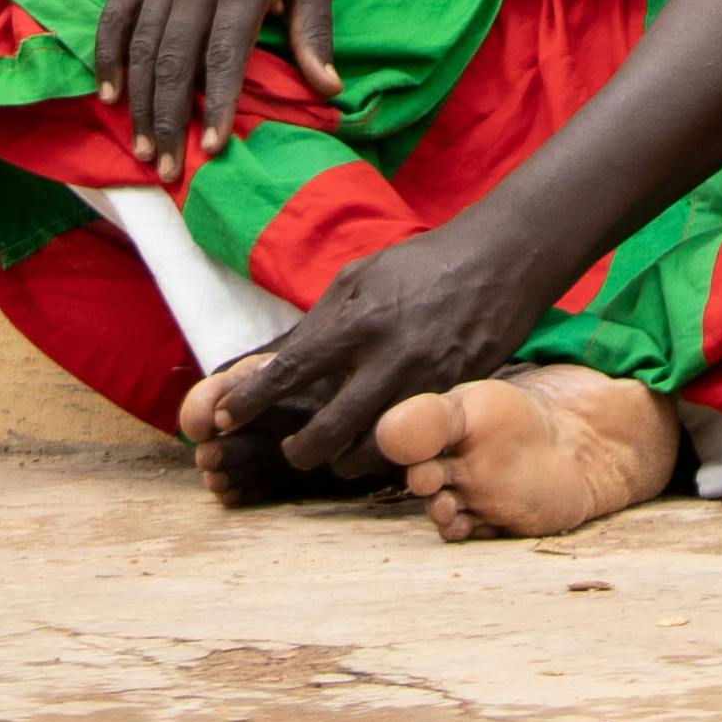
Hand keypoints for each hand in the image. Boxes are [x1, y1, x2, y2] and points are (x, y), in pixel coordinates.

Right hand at [96, 0, 337, 171]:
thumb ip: (316, 32)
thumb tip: (330, 89)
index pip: (225, 52)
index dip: (218, 103)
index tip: (214, 149)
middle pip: (178, 57)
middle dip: (171, 118)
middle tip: (169, 168)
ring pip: (145, 43)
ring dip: (141, 100)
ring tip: (144, 147)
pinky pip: (116, 11)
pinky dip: (108, 53)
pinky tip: (109, 93)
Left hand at [188, 209, 568, 484]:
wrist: (498, 262)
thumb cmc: (419, 265)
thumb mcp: (360, 276)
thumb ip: (318, 322)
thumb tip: (273, 363)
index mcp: (359, 319)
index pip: (291, 370)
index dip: (251, 400)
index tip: (223, 418)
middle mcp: (388, 358)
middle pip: (325, 435)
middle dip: (297, 451)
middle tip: (290, 445)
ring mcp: (422, 386)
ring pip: (364, 454)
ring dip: (339, 459)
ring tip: (330, 447)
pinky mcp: (449, 403)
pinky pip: (404, 447)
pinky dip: (382, 452)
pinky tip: (374, 440)